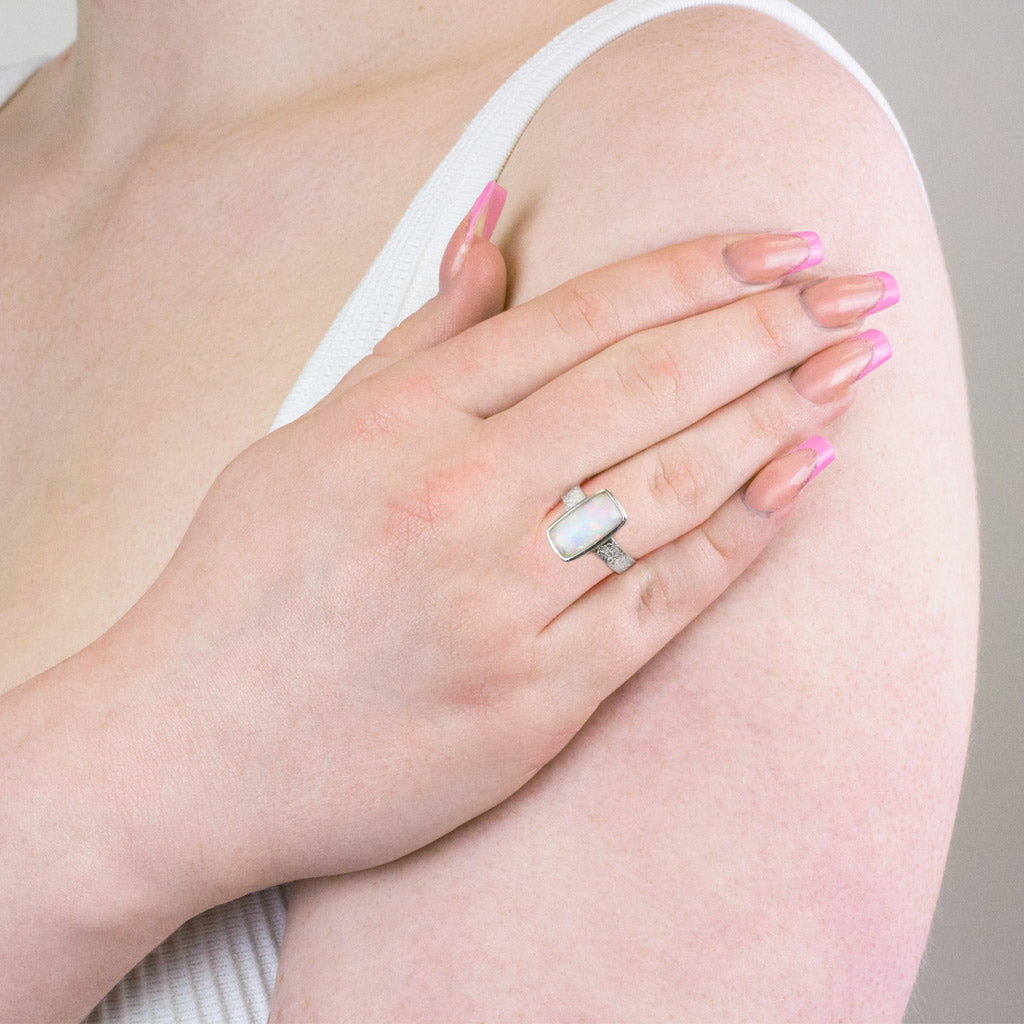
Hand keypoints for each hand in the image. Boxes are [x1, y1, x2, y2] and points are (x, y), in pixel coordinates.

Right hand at [121, 202, 895, 903]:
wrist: (191, 750)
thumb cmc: (241, 588)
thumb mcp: (311, 434)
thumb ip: (418, 336)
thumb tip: (491, 224)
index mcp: (397, 424)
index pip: (578, 318)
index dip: (693, 272)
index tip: (778, 248)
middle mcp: (456, 502)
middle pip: (646, 386)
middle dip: (766, 328)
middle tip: (852, 296)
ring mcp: (500, 606)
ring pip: (672, 484)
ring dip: (777, 415)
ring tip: (851, 369)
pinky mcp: (534, 702)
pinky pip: (663, 602)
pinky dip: (742, 533)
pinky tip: (800, 475)